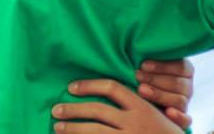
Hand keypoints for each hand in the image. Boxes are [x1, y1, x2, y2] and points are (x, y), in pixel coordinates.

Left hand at [52, 79, 184, 132]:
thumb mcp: (157, 115)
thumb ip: (136, 103)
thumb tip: (105, 93)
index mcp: (143, 107)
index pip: (112, 87)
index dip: (89, 85)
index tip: (71, 87)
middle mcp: (135, 123)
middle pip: (97, 110)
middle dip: (73, 109)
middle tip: (56, 110)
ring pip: (94, 131)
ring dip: (72, 129)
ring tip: (57, 127)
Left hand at [136, 58, 193, 128]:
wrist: (138, 94)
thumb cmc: (141, 73)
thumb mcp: (146, 62)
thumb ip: (149, 55)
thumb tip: (140, 43)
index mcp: (184, 71)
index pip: (182, 67)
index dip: (163, 66)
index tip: (143, 64)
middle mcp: (186, 87)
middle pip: (180, 84)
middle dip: (156, 79)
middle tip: (137, 76)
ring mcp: (184, 103)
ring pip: (180, 100)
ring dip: (160, 95)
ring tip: (140, 90)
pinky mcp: (181, 119)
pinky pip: (186, 121)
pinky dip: (179, 117)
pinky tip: (168, 112)